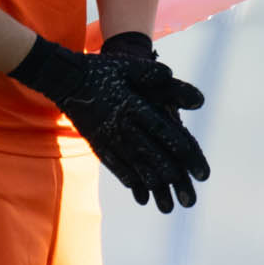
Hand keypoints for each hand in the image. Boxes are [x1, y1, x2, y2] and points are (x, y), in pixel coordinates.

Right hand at [9, 33, 209, 211]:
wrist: (64, 78)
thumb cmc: (101, 70)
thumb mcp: (130, 66)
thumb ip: (158, 78)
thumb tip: (193, 95)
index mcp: (132, 106)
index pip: (163, 132)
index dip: (183, 151)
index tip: (199, 168)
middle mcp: (121, 126)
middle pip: (150, 154)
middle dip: (170, 175)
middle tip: (188, 195)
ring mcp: (106, 137)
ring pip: (132, 163)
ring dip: (150, 181)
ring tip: (166, 197)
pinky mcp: (96, 142)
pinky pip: (113, 163)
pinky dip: (127, 176)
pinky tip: (137, 188)